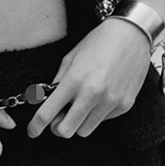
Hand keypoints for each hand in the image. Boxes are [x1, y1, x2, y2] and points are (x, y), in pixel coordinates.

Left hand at [27, 19, 151, 139]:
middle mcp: (92, 95)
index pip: (47, 113)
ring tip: (80, 104)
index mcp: (74, 80)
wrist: (132, 35)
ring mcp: (110, 102)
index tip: (32, 131)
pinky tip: (100, 96)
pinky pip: (103, 121)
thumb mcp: (71, 57)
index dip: (35, 126)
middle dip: (58, 127)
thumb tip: (47, 101)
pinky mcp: (124, 106)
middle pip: (66, 131)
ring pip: (85, 131)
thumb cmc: (99, 42)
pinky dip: (96, 114)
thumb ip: (58, 81)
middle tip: (58, 117)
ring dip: (78, 122)